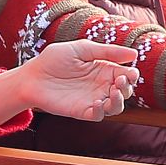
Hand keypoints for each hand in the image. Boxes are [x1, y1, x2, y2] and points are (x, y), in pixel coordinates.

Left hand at [21, 40, 139, 120]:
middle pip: (124, 91)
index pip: (125, 74)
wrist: (32, 76)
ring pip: (115, 106)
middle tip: (119, 81)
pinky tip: (97, 102)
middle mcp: (100, 85)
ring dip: (119, 101)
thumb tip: (133, 54)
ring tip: (113, 92)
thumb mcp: (81, 49)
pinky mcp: (82, 111)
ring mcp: (92, 99)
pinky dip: (101, 111)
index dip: (131, 75)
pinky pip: (98, 115)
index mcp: (103, 69)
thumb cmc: (54, 59)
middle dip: (127, 87)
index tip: (130, 73)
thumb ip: (106, 52)